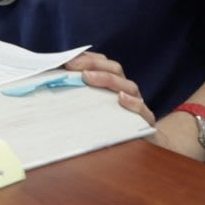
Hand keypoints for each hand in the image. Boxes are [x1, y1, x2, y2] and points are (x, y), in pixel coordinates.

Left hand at [63, 51, 202, 157]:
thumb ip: (82, 94)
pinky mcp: (146, 120)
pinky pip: (142, 109)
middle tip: (73, 66)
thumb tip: (57, 82)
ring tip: (87, 77)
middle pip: (115, 70)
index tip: (68, 59)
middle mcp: (128, 90)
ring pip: (128, 85)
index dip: (88, 58)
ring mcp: (138, 103)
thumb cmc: (113, 124)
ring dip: (106, 79)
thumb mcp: (96, 107)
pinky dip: (132, 103)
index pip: (104, 63)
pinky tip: (121, 99)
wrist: (141, 146)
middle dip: (93, 64)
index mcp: (116, 83)